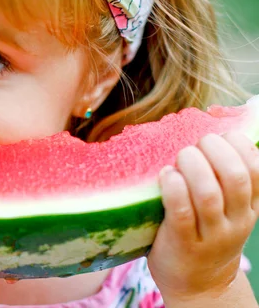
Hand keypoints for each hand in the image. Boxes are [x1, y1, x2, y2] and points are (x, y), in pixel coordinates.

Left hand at [148, 132, 258, 299]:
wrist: (199, 285)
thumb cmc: (206, 234)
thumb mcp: (228, 210)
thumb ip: (223, 179)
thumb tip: (210, 132)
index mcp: (249, 207)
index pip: (257, 169)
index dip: (239, 145)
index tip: (220, 135)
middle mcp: (235, 220)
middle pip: (234, 177)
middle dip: (214, 151)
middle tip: (196, 145)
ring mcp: (211, 234)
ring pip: (208, 194)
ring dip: (192, 167)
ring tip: (180, 157)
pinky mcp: (183, 244)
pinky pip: (182, 213)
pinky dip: (174, 189)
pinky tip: (166, 174)